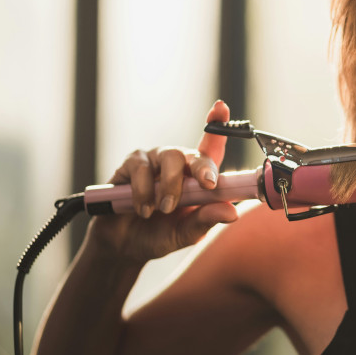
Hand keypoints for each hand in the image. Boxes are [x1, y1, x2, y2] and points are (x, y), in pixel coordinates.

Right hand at [87, 100, 239, 261]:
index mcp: (196, 176)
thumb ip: (206, 220)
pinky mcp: (130, 165)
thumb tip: (232, 212)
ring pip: (168, 158)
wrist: (123, 246)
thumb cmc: (159, 236)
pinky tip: (142, 209)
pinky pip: (140, 169)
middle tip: (207, 186)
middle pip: (193, 153)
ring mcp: (154, 161)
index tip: (221, 108)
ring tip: (163, 210)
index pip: (211, 147)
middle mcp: (177, 163)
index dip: (218, 126)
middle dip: (202, 168)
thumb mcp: (185, 233)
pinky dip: (143, 191)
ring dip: (169, 186)